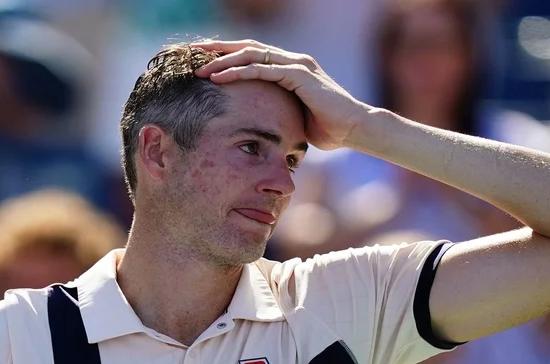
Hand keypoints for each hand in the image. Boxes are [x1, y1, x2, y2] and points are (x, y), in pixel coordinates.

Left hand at [192, 40, 371, 149]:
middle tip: (193, 54)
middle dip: (219, 50)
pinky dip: (238, 72)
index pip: (254, 55)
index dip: (228, 56)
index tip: (205, 61)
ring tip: (200, 68)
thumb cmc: (330, 129)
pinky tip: (219, 77)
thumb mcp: (296, 119)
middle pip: (247, 47)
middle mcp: (293, 60)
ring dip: (223, 60)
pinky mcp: (299, 74)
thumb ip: (281, 114)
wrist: (355, 129)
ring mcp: (296, 64)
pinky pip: (262, 69)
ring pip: (251, 55)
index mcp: (291, 68)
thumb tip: (265, 127)